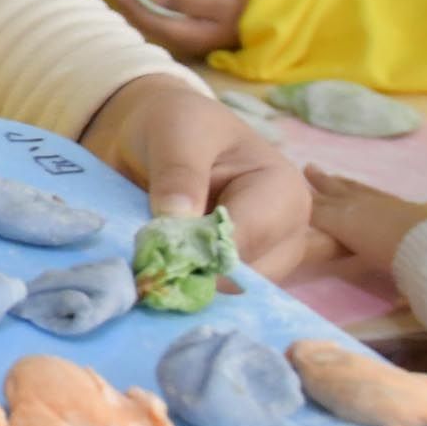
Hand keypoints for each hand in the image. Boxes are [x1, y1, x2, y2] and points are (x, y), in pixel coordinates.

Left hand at [82, 74, 311, 278]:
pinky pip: (209, 300)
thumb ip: (179, 172)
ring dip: (183, 288)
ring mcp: (260, 263)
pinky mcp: (231, 279)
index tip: (154, 254)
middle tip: (143, 270)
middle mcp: (283, 235)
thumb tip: (178, 221)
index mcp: (283, 192)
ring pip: (225, 297)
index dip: (202, 252)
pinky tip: (152, 282)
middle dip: (192, 276)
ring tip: (144, 273)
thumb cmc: (180, 125)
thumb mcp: (177, 130)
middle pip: (244, 278)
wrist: (160, 135)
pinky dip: (179, 293)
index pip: (249, 238)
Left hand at [108, 0, 244, 60]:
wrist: (267, 23)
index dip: (131, 5)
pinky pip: (163, 28)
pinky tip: (145, 8)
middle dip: (129, 10)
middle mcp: (183, 43)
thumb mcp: (217, 1)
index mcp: (186, 34)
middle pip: (147, 28)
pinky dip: (150, 16)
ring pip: (154, 29)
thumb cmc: (244, 9)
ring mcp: (188, 43)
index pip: (149, 21)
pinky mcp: (193, 38)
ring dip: (138, 14)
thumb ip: (186, 0)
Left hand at [305, 167, 426, 276]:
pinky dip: (303, 211)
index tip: (345, 180)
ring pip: (327, 197)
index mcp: (399, 207)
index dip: (358, 188)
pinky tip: (289, 206)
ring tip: (301, 175)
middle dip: (330, 182)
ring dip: (314, 187)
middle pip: (347, 189)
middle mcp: (375, 204)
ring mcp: (356, 211)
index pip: (373, 194)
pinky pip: (315, 214)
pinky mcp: (341, 222)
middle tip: (312, 169)